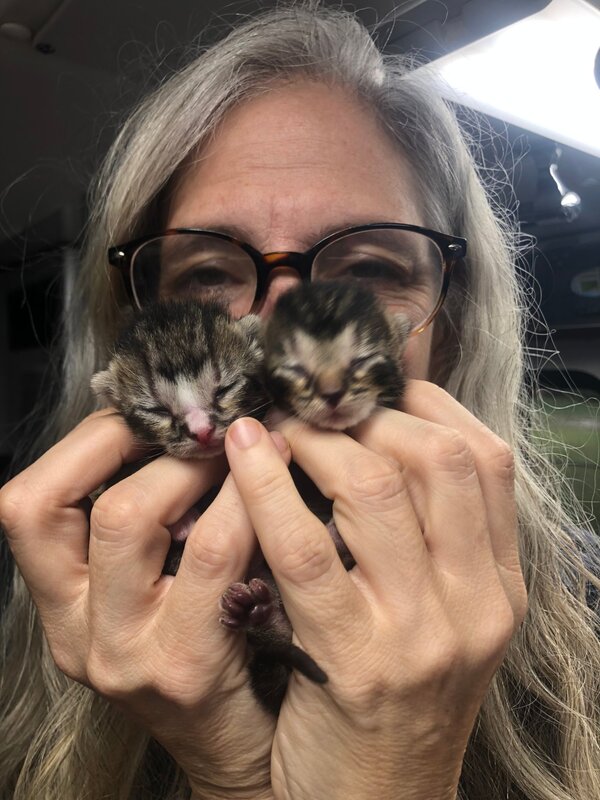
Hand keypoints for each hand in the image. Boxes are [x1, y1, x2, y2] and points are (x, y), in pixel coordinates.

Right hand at [0, 410, 276, 799]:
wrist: (243, 749)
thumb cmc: (208, 650)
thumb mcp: (152, 591)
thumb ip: (149, 526)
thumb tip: (173, 428)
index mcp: (62, 603)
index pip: (29, 505)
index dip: (84, 444)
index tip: (143, 414)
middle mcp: (78, 631)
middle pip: (72, 504)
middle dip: (143, 445)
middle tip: (203, 427)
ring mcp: (124, 653)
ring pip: (131, 516)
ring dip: (192, 467)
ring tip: (239, 452)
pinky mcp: (184, 665)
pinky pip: (208, 552)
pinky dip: (240, 503)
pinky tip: (272, 489)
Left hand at [224, 380, 527, 799]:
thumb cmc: (395, 699)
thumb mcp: (437, 616)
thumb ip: (425, 536)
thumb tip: (378, 437)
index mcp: (499, 585)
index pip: (484, 459)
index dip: (427, 404)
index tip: (373, 386)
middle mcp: (475, 604)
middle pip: (437, 459)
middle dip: (369, 412)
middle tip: (314, 401)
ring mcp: (422, 635)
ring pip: (375, 490)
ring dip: (315, 440)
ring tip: (274, 425)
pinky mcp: (354, 662)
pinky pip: (307, 550)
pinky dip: (269, 490)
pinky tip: (243, 459)